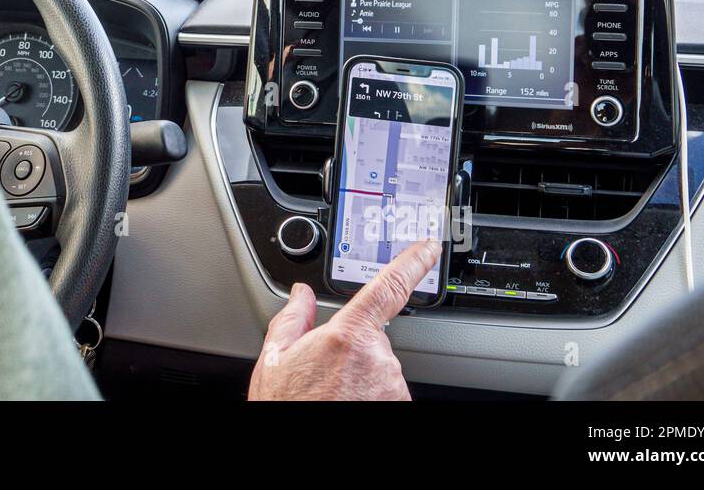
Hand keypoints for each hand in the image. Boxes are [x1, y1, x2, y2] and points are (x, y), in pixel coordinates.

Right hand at [247, 239, 441, 400]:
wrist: (300, 457)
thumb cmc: (285, 408)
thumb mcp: (275, 360)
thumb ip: (292, 320)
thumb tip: (299, 295)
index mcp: (346, 336)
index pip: (388, 287)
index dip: (413, 262)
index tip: (428, 247)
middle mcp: (377, 359)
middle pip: (374, 338)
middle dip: (353, 348)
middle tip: (325, 371)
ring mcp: (391, 387)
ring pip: (381, 368)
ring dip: (361, 376)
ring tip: (333, 394)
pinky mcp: (398, 405)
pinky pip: (387, 391)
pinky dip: (369, 395)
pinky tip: (345, 402)